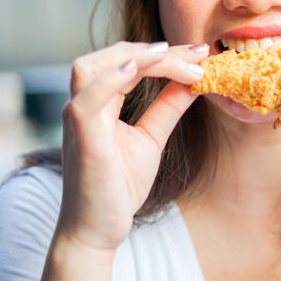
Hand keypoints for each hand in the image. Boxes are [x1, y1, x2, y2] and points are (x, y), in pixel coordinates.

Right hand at [56, 41, 207, 253]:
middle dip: (155, 50)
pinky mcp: (81, 138)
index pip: (129, 62)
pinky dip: (110, 78)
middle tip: (197, 51)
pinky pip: (87, 99)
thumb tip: (193, 80)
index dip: (166, 54)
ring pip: (92, 67)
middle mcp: (84, 105)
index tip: (202, 53)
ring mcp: (78, 120)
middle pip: (111, 56)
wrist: (97, 230)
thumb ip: (167, 108)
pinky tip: (137, 69)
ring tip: (171, 55)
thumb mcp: (151, 138)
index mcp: (99, 103)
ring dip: (133, 55)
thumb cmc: (118, 186)